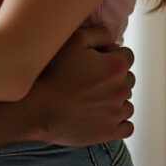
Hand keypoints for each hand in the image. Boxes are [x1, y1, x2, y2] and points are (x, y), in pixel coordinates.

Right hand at [25, 26, 134, 145]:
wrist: (37, 108)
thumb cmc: (53, 73)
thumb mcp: (74, 40)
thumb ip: (100, 33)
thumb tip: (113, 36)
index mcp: (116, 67)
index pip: (127, 56)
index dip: (111, 55)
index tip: (95, 61)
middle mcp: (121, 90)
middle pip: (128, 79)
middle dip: (114, 78)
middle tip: (91, 80)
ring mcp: (115, 114)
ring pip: (127, 103)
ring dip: (116, 100)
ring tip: (94, 99)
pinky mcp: (108, 132)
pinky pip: (127, 127)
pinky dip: (119, 122)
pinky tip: (104, 116)